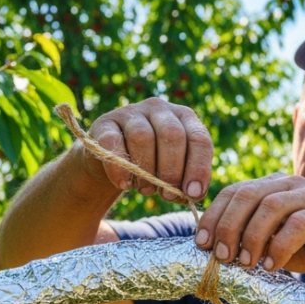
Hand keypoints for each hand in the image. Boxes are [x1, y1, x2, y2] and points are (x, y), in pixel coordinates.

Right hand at [74, 98, 212, 200]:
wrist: (114, 161)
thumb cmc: (153, 167)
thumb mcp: (174, 173)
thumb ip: (186, 183)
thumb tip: (193, 194)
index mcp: (185, 118)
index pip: (199, 139)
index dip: (199, 168)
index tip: (193, 193)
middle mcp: (160, 108)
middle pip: (172, 135)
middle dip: (172, 171)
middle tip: (166, 195)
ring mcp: (131, 112)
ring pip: (143, 137)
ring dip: (146, 171)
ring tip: (146, 190)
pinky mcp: (105, 123)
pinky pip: (112, 142)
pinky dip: (120, 169)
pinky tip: (124, 184)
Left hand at [195, 174, 304, 283]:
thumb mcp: (269, 242)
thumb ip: (245, 236)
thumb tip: (208, 247)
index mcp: (271, 186)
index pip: (234, 191)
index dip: (214, 216)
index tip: (201, 243)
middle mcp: (289, 183)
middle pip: (248, 195)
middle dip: (229, 227)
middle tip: (222, 257)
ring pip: (271, 207)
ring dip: (252, 237)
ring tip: (246, 263)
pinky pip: (298, 225)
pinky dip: (280, 246)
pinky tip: (272, 266)